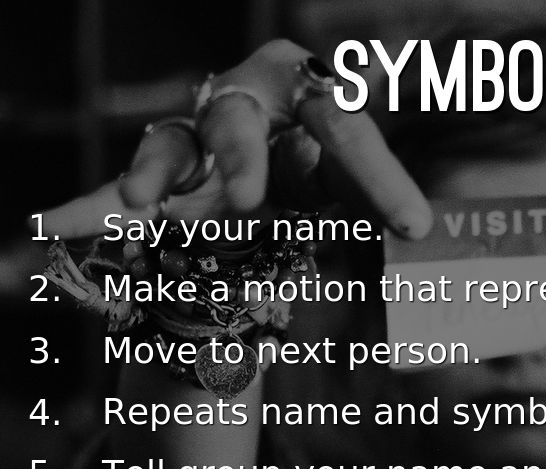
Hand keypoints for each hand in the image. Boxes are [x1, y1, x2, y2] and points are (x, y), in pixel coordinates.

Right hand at [39, 39, 432, 240]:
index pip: (345, 128)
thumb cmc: (320, 170)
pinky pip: (125, 188)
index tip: (412, 226)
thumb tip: (426, 228)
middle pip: (237, 120)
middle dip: (238, 158)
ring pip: (174, 142)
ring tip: (141, 203)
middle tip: (246, 203)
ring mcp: (198, 133)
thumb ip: (381, 191)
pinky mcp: (164, 169)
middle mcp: (249, 104)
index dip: (379, 176)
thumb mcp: (357, 179)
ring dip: (158, 174)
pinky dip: (89, 206)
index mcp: (311, 96)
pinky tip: (51, 227)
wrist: (272, 175)